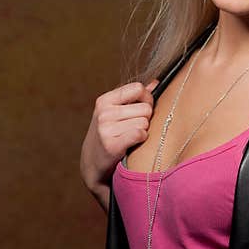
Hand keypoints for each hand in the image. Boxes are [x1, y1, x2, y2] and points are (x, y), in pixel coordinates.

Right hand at [80, 79, 158, 210]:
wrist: (92, 166)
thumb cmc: (110, 135)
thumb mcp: (116, 113)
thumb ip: (135, 97)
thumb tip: (156, 82)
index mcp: (105, 100)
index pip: (138, 88)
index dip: (146, 99)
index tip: (142, 109)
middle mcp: (104, 112)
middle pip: (146, 108)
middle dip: (146, 119)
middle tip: (133, 129)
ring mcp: (106, 128)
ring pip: (145, 122)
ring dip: (143, 131)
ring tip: (130, 138)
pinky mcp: (112, 145)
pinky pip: (140, 134)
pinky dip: (140, 140)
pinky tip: (131, 145)